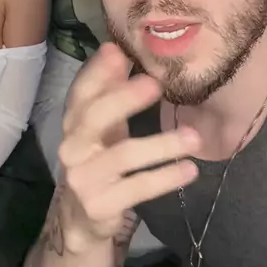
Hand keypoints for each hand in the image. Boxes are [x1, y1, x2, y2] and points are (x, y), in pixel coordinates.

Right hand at [58, 43, 200, 251]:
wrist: (82, 218)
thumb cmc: (100, 158)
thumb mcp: (103, 125)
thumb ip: (109, 90)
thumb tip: (117, 49)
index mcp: (73, 122)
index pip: (81, 92)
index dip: (97, 72)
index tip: (118, 52)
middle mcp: (72, 147)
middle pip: (95, 118)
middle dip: (124, 99)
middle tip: (155, 85)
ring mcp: (83, 178)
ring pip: (123, 155)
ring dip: (162, 145)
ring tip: (194, 138)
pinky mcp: (100, 205)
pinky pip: (137, 188)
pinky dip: (165, 178)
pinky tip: (189, 170)